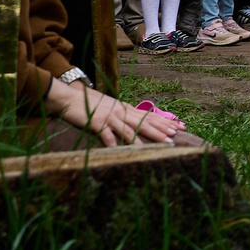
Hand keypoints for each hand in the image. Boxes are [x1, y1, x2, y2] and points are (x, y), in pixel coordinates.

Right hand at [46, 76, 180, 145]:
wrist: (70, 98)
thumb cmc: (91, 106)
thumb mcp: (112, 109)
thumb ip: (124, 116)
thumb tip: (137, 125)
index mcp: (125, 109)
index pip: (149, 116)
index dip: (165, 122)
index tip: (180, 126)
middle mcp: (121, 112)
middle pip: (144, 122)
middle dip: (161, 130)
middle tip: (175, 136)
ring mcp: (109, 118)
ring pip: (131, 129)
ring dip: (146, 138)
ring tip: (158, 145)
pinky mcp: (97, 123)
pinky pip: (107, 135)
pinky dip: (114, 143)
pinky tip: (123, 151)